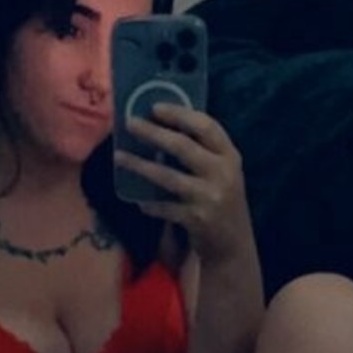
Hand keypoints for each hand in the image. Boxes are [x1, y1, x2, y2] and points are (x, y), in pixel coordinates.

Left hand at [113, 103, 252, 263]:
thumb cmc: (222, 201)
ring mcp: (210, 197)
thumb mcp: (222, 172)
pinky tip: (138, 201)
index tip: (156, 107)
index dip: (181, 114)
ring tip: (119, 157)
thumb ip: (203, 152)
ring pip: (168, 177)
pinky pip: (165, 208)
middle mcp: (223, 174)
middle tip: (130, 123)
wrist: (234, 245)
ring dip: (140, 166)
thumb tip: (163, 126)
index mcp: (230, 156)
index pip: (207, 126)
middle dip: (153, 133)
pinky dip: (150, 204)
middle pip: (183, 147)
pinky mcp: (197, 219)